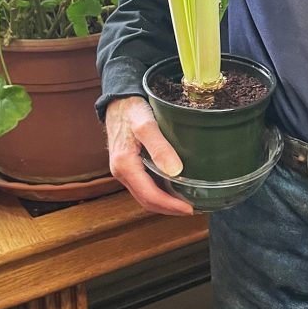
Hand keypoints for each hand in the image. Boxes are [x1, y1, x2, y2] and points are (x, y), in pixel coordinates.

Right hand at [105, 96, 192, 215]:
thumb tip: (175, 171)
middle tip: (190, 209)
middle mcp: (120, 172)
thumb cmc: (131, 109)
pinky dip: (157, 191)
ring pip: (144, 194)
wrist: (117, 99)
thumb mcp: (146, 124)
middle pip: (146, 200)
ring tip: (183, 202)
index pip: (149, 195)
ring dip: (163, 202)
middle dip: (168, 208)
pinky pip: (142, 185)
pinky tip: (171, 188)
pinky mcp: (126, 165)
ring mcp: (122, 170)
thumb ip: (159, 147)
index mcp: (124, 165)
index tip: (189, 209)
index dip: (170, 206)